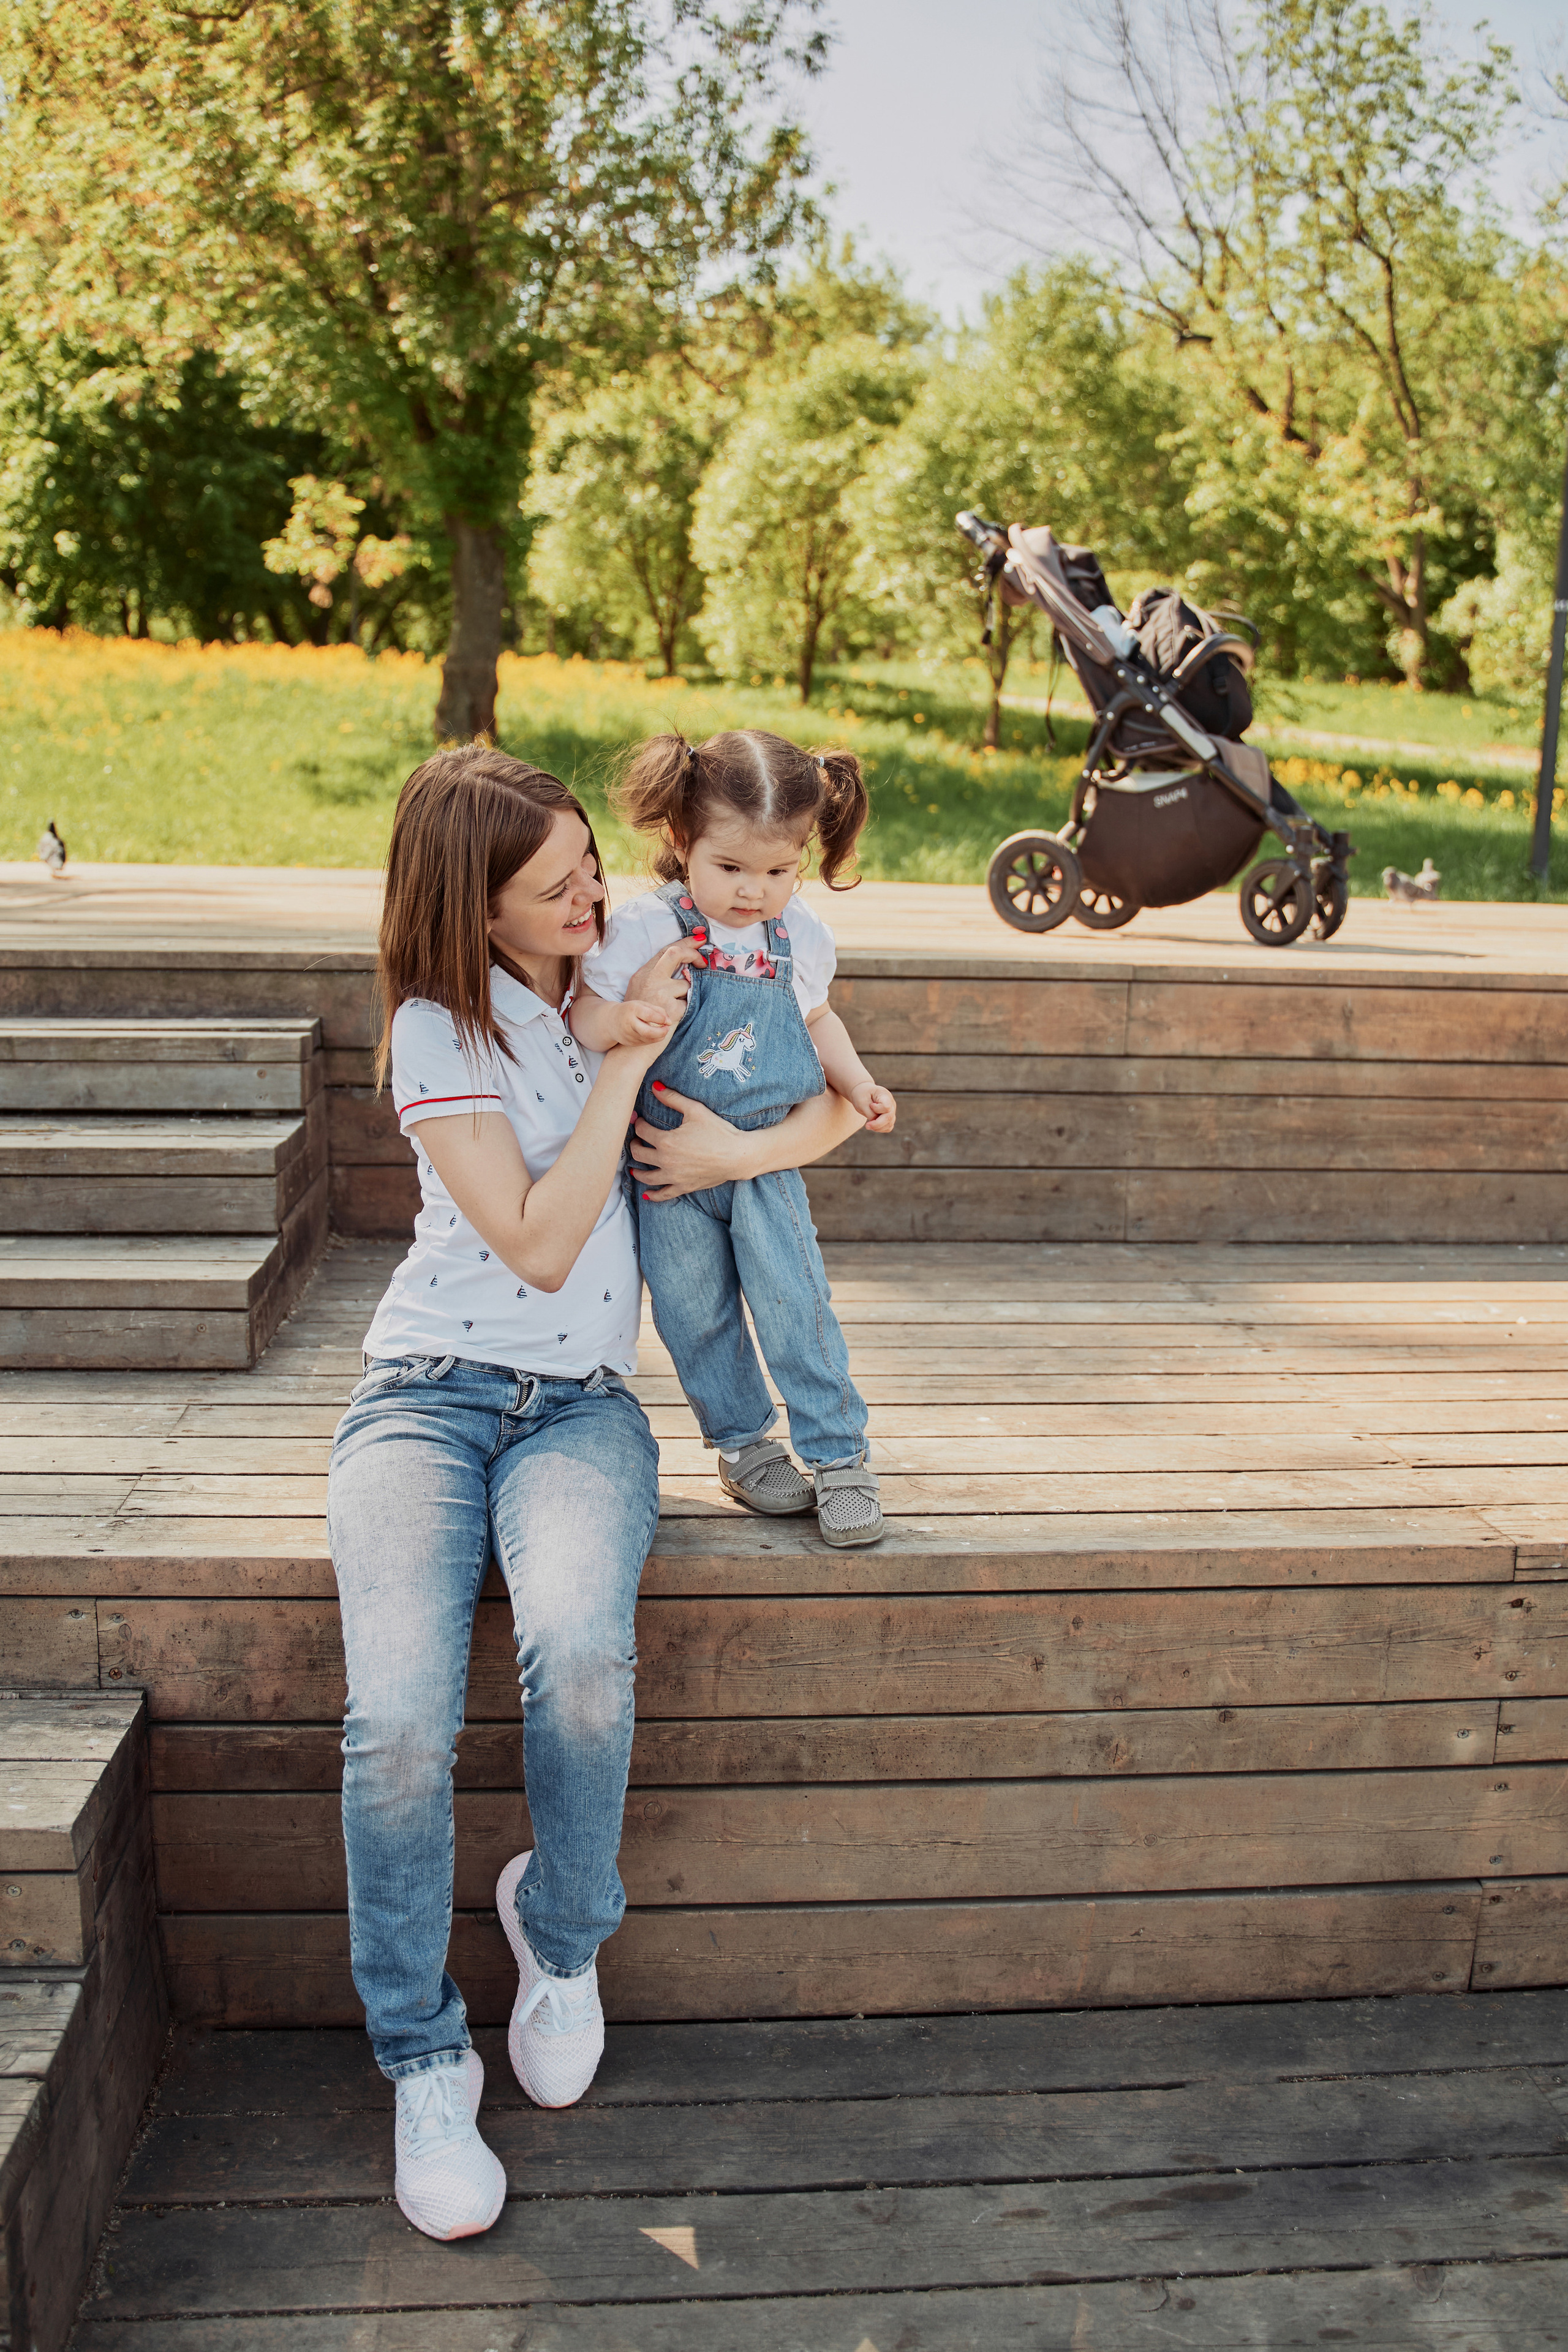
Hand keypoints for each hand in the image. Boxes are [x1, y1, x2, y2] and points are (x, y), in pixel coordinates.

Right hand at [608, 996, 674, 1048]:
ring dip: (659, 1036)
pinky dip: (653, 1039)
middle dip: (661, 1032)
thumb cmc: (630, 1010)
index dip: (661, 1019)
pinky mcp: (629, 1043)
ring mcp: (628, 1035)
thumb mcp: (642, 1005)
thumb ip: (658, 1010)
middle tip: (667, 1028)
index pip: (649, 1015)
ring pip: (648, 1039)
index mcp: (632, 1010)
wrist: (610, 1021)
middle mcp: (629, 1023)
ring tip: (662, 1030)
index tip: (667, 1020)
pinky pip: (645, 1042)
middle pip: (648, 1032)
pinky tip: (654, 1034)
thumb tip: (669, 1022)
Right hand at [625, 938, 705, 1022]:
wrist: (633, 1039)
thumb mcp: (644, 989)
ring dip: (685, 994)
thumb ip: (660, 975)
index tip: (700, 940)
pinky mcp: (670, 1008)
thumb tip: (686, 965)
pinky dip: (685, 1009)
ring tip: (673, 1006)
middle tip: (703, 962)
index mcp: (644, 973)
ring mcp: (660, 992)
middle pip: (675, 953)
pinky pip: (688, 1002)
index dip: (686, 942)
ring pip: (686, 983)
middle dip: (693, 954)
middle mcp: (650, 979)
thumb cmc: (644, 1015)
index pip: (666, 950)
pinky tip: (673, 1017)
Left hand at [630, 1085, 756, 1200]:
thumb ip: (673, 1098)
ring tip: (634, 1167)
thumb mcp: (695, 1110)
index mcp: (666, 1141)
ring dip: (636, 1171)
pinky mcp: (683, 1187)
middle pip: (638, 1154)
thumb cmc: (718, 1131)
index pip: (642, 1131)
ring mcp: (674, 1177)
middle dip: (634, 1145)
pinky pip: (663, 1194)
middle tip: (636, 1141)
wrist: (737, 1155)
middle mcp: (666, 1161)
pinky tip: (647, 1194)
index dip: (638, 1124)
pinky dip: (653, 1195)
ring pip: (646, 1176)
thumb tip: (655, 1087)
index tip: (639, 1120)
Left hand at [849, 1079, 896, 1132]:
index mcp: (885, 1095)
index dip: (878, 1109)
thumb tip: (876, 1122)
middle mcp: (891, 1103)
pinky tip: (873, 1126)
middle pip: (889, 1117)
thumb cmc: (861, 1095)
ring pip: (889, 1124)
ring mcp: (891, 1111)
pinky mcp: (889, 1117)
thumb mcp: (862, 1102)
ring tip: (868, 1125)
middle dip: (877, 1124)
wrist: (862, 1092)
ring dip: (878, 1128)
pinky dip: (880, 1129)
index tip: (871, 1105)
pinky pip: (888, 1127)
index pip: (887, 1107)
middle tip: (866, 1125)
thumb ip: (870, 1113)